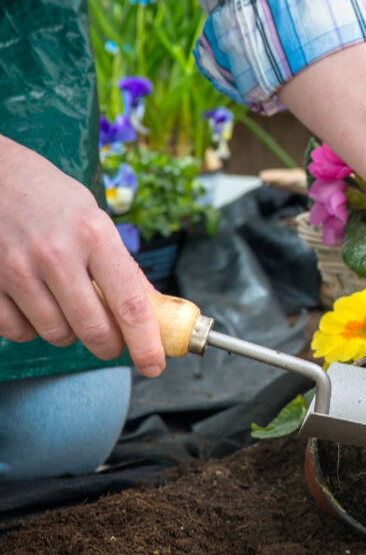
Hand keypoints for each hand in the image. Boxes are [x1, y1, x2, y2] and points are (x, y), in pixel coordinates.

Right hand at [0, 137, 165, 376]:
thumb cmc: (48, 196)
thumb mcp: (93, 219)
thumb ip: (119, 264)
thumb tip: (152, 307)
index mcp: (94, 234)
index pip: (130, 302)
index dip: (146, 341)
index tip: (155, 364)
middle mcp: (57, 253)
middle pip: (94, 328)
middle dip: (108, 345)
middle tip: (111, 343)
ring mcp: (18, 269)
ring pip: (55, 333)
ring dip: (67, 332)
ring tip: (65, 305)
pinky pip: (16, 331)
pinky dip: (29, 328)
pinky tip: (33, 303)